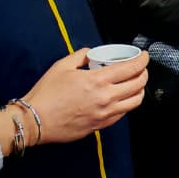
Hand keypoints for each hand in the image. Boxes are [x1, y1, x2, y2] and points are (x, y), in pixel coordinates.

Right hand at [22, 48, 148, 144]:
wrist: (34, 121)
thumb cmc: (46, 94)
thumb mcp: (61, 66)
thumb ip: (81, 56)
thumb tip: (91, 52)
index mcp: (98, 81)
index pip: (132, 68)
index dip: (143, 60)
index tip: (144, 56)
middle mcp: (106, 97)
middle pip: (139, 84)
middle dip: (144, 73)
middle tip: (141, 69)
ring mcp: (106, 113)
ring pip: (136, 101)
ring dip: (140, 90)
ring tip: (136, 84)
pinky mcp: (101, 125)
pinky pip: (123, 114)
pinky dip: (128, 104)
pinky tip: (122, 98)